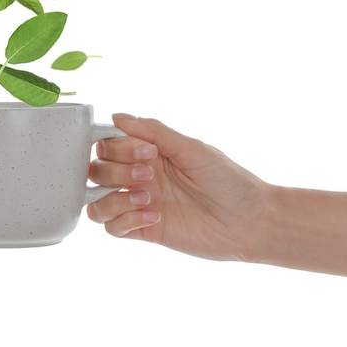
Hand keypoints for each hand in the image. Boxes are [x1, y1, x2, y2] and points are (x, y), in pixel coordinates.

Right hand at [88, 114, 270, 260]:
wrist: (250, 221)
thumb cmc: (229, 181)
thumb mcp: (192, 149)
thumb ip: (154, 131)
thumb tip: (118, 116)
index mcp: (150, 153)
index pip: (109, 144)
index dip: (118, 146)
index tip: (147, 151)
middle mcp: (141, 177)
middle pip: (97, 170)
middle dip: (116, 170)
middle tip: (148, 174)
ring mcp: (140, 204)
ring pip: (95, 201)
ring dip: (114, 197)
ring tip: (147, 197)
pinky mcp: (144, 231)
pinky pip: (111, 228)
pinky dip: (125, 221)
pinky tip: (154, 217)